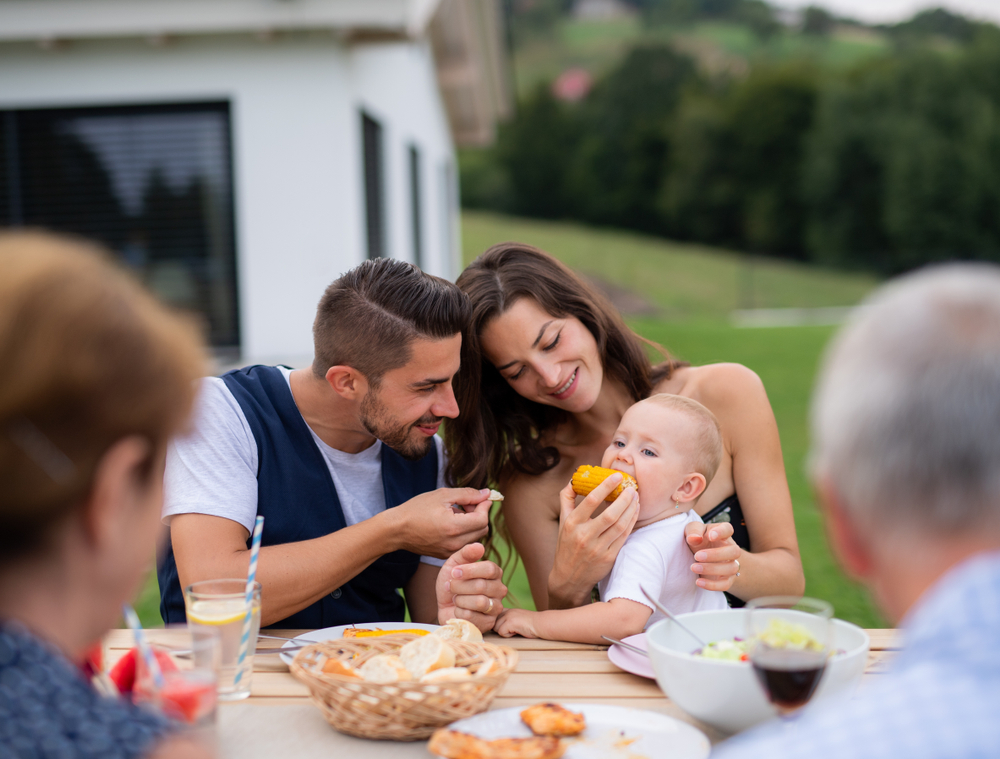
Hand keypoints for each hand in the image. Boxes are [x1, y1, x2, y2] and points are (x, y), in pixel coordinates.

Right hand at [392, 488, 491, 558]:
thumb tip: (487, 494)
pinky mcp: (446, 556)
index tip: (481, 498)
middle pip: (482, 530)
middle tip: (467, 505)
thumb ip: (467, 494)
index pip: (483, 519)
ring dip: (473, 524)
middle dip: (480, 515)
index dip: (485, 506)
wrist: (396, 530)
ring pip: (475, 538)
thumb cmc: (416, 509)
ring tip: (457, 514)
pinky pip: (465, 544)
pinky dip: (465, 533)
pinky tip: (452, 524)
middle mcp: (454, 544)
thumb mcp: (442, 495)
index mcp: (454, 528)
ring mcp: (450, 552)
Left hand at [436, 542, 506, 632]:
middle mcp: (500, 589)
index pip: (490, 569)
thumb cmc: (452, 583)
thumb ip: (466, 553)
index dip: (469, 570)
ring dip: (460, 600)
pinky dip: (458, 613)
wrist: (444, 606)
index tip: (454, 572)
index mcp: (494, 573)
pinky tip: (458, 610)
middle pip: (482, 586)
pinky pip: (471, 616)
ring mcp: (496, 607)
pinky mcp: (488, 623)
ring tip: (456, 599)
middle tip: (451, 587)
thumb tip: (480, 546)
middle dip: (459, 586)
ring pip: (479, 602)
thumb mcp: (454, 564)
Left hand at [494, 608, 538, 638]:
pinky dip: (508, 635)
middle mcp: (507, 611)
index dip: (497, 624)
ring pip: (496, 628)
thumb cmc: (532, 625)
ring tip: (515, 631)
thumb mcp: (518, 620)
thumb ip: (508, 621)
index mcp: (509, 610)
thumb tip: (496, 628)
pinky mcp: (510, 622)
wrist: (542, 624)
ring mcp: (508, 616)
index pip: (495, 617)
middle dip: (500, 629)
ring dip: (504, 632)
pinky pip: (501, 632)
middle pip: (493, 623)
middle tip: (512, 631)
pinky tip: (517, 632)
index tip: (503, 628)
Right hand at [548, 475, 638, 608]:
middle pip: (610, 514)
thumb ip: (566, 499)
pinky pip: (623, 536)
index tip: (617, 476)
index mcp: (572, 523)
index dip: (606, 486)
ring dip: (631, 509)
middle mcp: (584, 536)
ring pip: (619, 525)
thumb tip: (574, 479)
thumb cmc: (566, 545)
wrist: (568, 578)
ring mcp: (597, 548)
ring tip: (636, 497)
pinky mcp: (608, 558)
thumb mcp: (562, 522)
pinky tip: (635, 512)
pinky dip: (631, 522)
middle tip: (632, 487)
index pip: (591, 501)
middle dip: (624, 499)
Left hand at [685, 520, 740, 591]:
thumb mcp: (692, 530)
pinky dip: (712, 585)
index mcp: (723, 534)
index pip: (728, 529)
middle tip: (697, 556)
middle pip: (734, 551)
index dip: (721, 532)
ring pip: (731, 568)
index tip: (710, 535)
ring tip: (693, 567)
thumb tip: (694, 538)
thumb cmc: (697, 539)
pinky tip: (698, 581)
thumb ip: (693, 530)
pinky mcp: (726, 579)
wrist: (700, 556)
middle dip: (716, 554)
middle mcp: (730, 549)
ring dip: (712, 569)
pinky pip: (725, 585)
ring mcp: (730, 564)